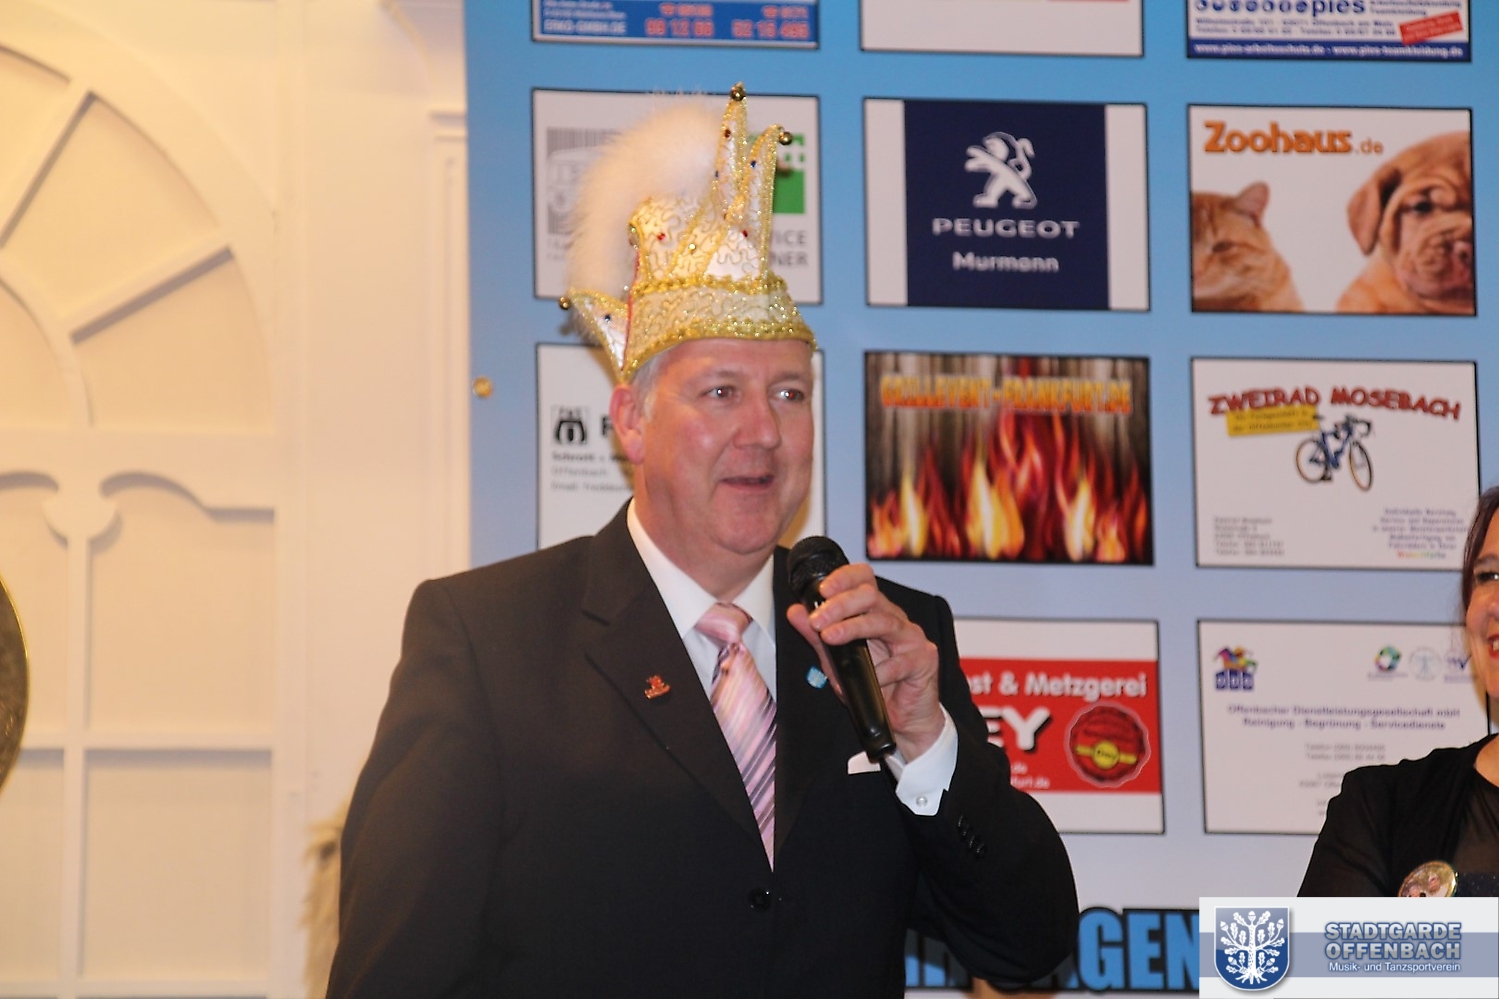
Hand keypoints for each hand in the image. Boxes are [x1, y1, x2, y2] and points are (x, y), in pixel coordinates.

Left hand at [786, 562, 943, 759]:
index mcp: (875, 612)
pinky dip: (880, 672)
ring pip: (883, 622)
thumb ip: (816, 636)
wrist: (903, 719)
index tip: (822, 590)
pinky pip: (900, 662)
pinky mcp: (924, 660)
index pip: (864, 580)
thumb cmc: (873, 686)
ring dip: (853, 628)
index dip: (844, 578)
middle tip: (817, 620)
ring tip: (830, 637)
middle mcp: (894, 619)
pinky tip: (869, 678)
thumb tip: (795, 612)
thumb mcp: (836, 660)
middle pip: (871, 596)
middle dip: (840, 605)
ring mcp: (911, 638)